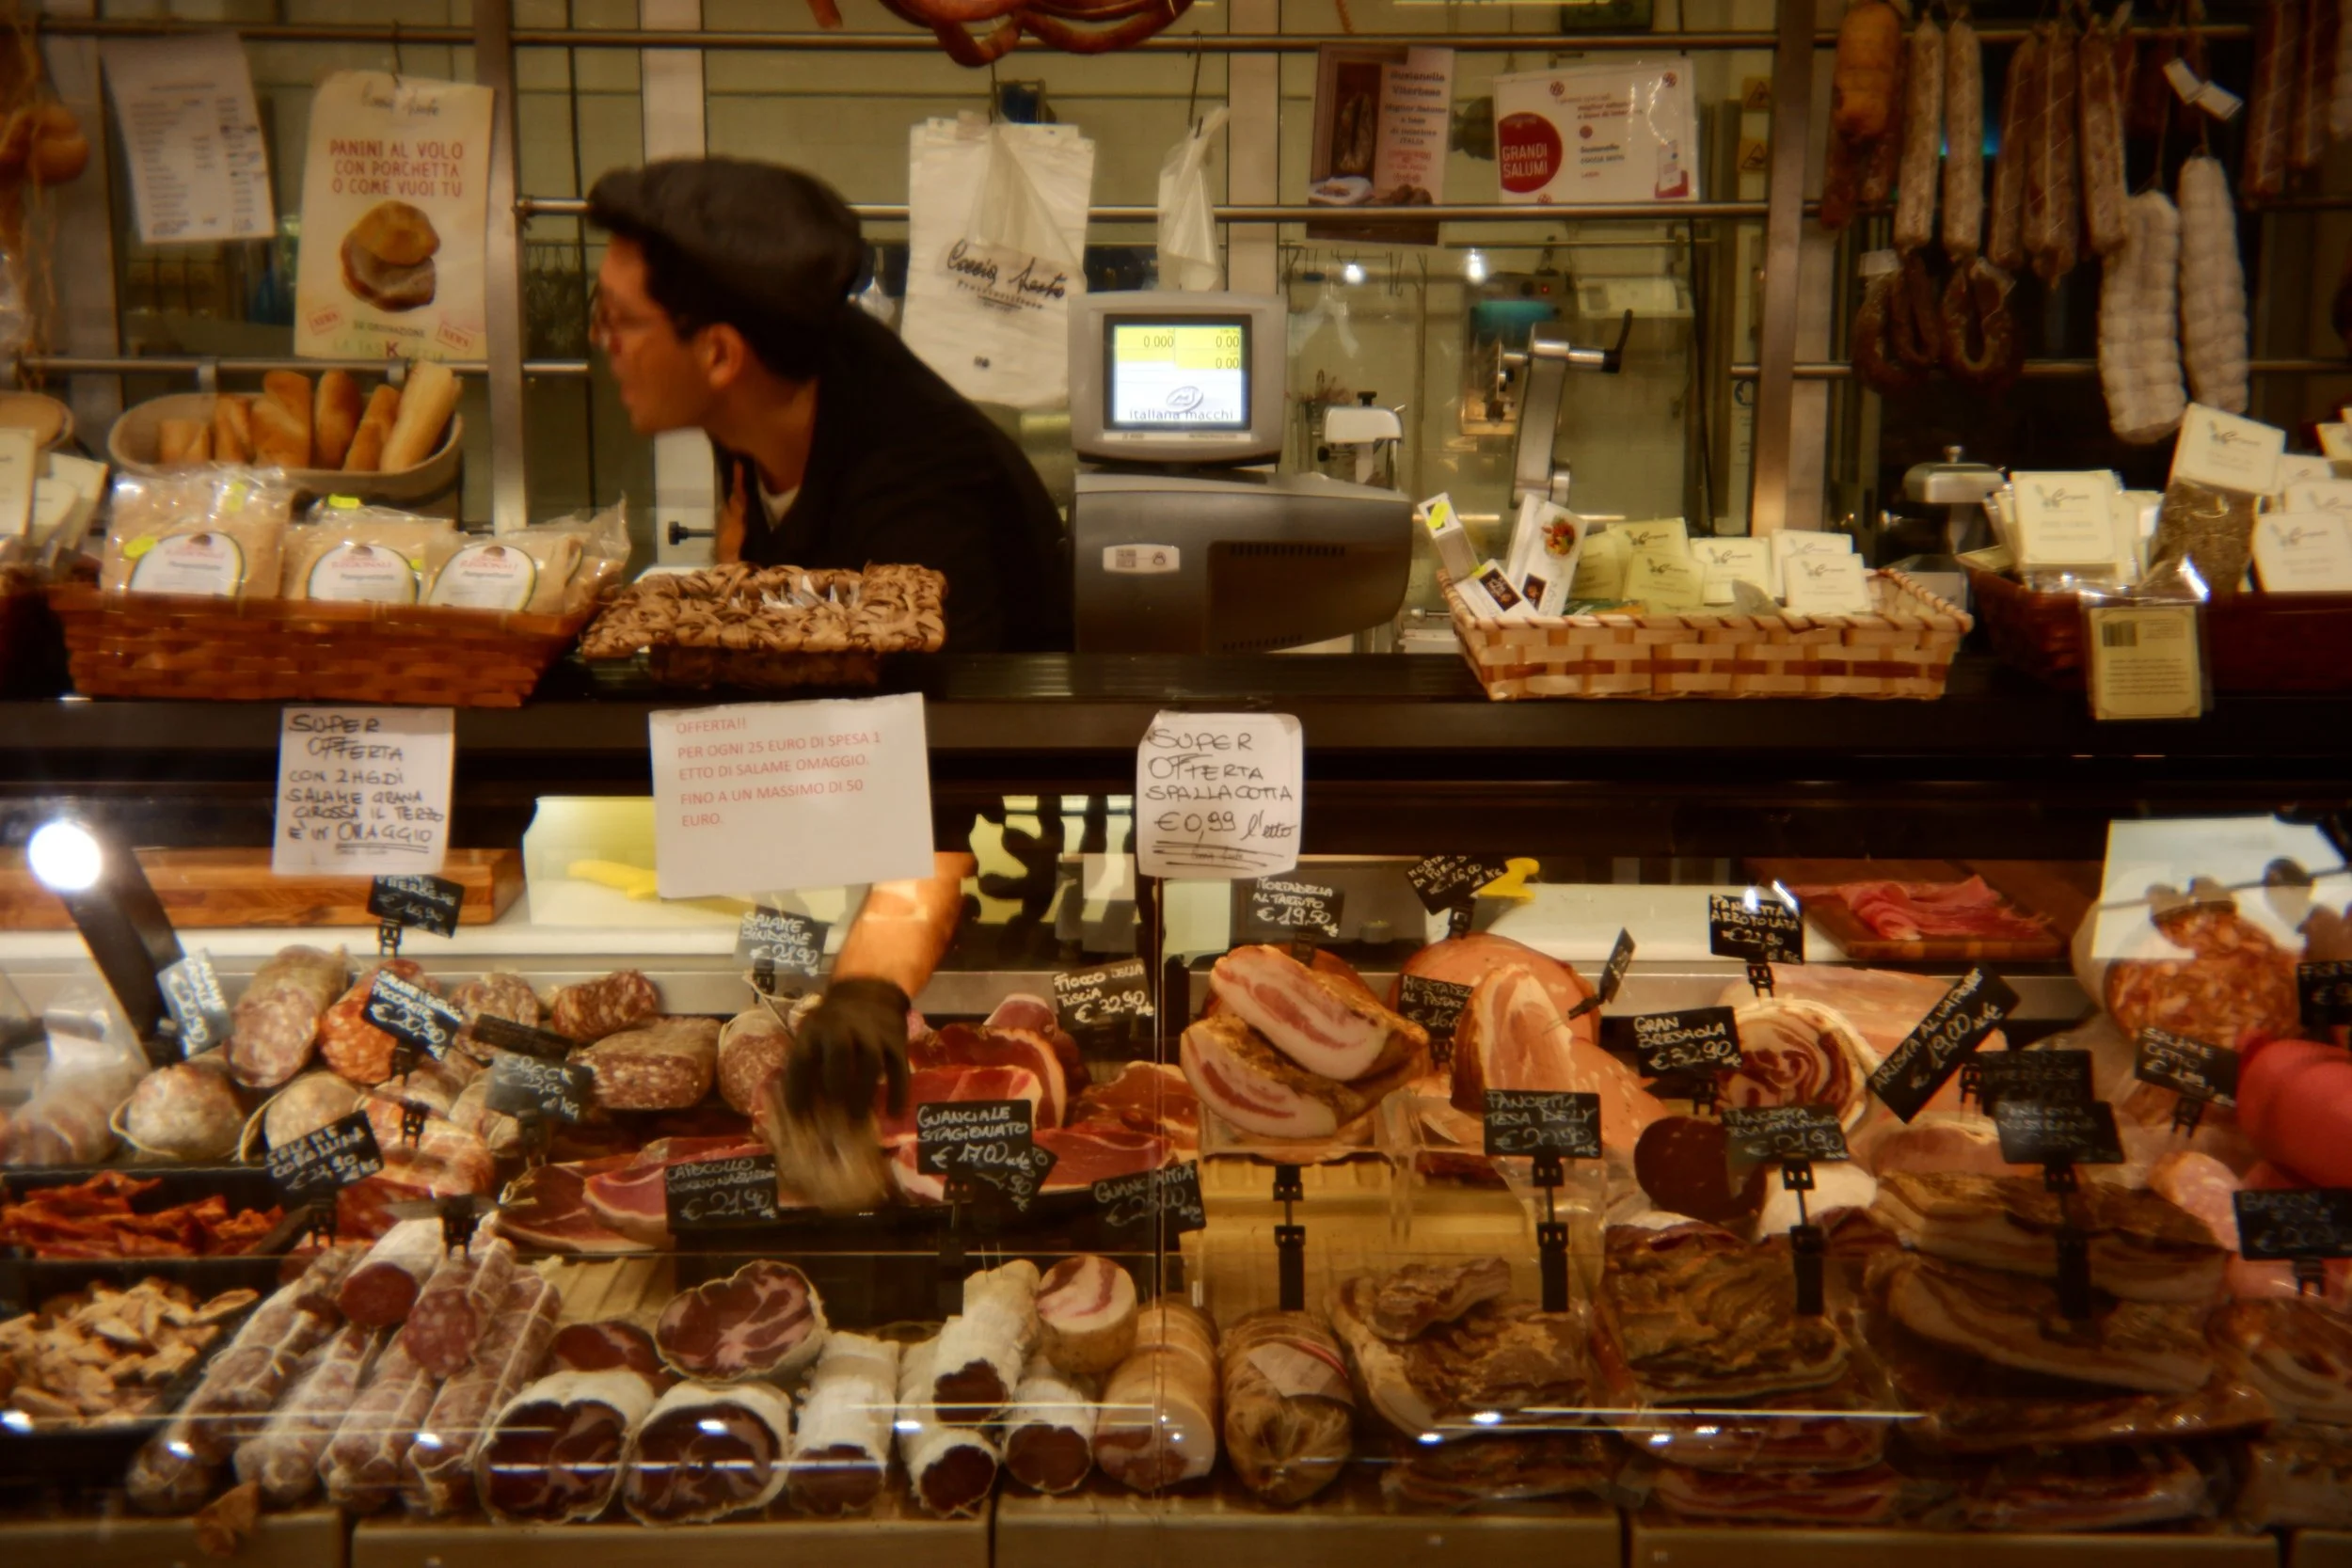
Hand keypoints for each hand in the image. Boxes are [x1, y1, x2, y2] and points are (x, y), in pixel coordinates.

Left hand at [783, 977, 911, 1118]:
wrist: (870, 990)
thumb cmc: (834, 1022)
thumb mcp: (813, 1032)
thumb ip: (807, 1063)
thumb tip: (798, 1108)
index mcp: (816, 1028)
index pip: (803, 1058)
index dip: (798, 1087)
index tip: (797, 1116)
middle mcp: (844, 1027)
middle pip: (840, 1053)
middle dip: (837, 1085)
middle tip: (834, 1117)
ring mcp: (873, 1033)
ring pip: (871, 1063)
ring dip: (864, 1093)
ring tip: (859, 1119)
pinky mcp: (896, 1040)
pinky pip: (899, 1068)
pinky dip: (898, 1092)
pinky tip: (894, 1114)